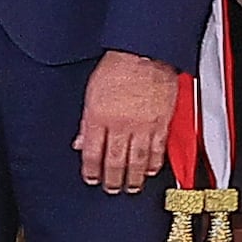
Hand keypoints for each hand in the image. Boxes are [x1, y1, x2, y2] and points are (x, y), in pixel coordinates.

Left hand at [75, 49, 180, 193]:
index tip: (91, 178)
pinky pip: (157, 150)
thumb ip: (86, 121)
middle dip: (112, 180)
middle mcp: (120, 124)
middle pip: (115, 161)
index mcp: (99, 116)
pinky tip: (151, 171)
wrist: (145, 52)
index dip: (91, 170)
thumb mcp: (91, 91)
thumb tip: (80, 141)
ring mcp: (142, 126)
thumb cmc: (118, 65)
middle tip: (111, 188)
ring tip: (131, 187)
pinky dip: (154, 164)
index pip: (91, 152)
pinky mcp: (161, 123)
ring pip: (137, 161)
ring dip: (134, 178)